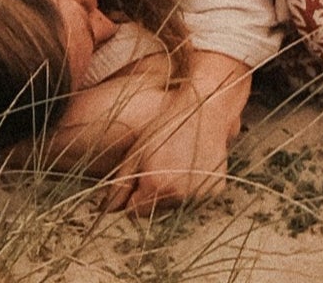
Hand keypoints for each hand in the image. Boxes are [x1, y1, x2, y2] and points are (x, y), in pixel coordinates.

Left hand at [51, 46, 248, 212]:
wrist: (204, 112)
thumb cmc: (163, 127)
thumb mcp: (134, 152)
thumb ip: (120, 183)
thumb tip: (107, 208)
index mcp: (157, 186)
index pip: (135, 211)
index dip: (129, 198)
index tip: (128, 185)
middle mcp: (180, 196)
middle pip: (155, 208)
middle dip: (149, 194)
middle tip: (151, 166)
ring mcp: (200, 194)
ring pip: (175, 202)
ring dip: (169, 190)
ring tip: (169, 162)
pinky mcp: (215, 189)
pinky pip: (194, 195)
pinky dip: (188, 186)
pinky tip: (185, 164)